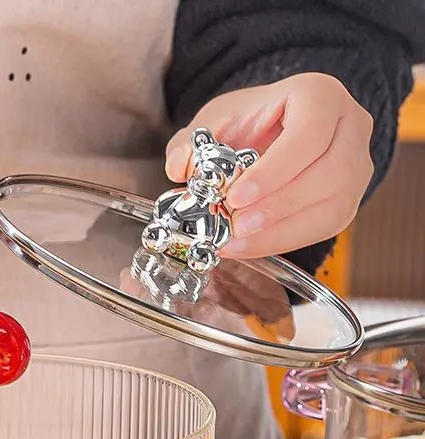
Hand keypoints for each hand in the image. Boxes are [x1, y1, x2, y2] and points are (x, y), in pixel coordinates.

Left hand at [164, 73, 373, 258]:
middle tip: (236, 226)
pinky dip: (284, 240)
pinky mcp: (348, 200)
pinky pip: (323, 226)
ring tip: (237, 241)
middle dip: (277, 206)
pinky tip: (250, 246)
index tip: (237, 196)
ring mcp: (356, 166)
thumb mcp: (215, 121)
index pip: (309, 134)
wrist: (274, 130)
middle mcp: (349, 127)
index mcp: (320, 95)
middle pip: (329, 172)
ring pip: (331, 205)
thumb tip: (179, 167)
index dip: (274, 170)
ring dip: (281, 230)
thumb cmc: (249, 123)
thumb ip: (190, 142)